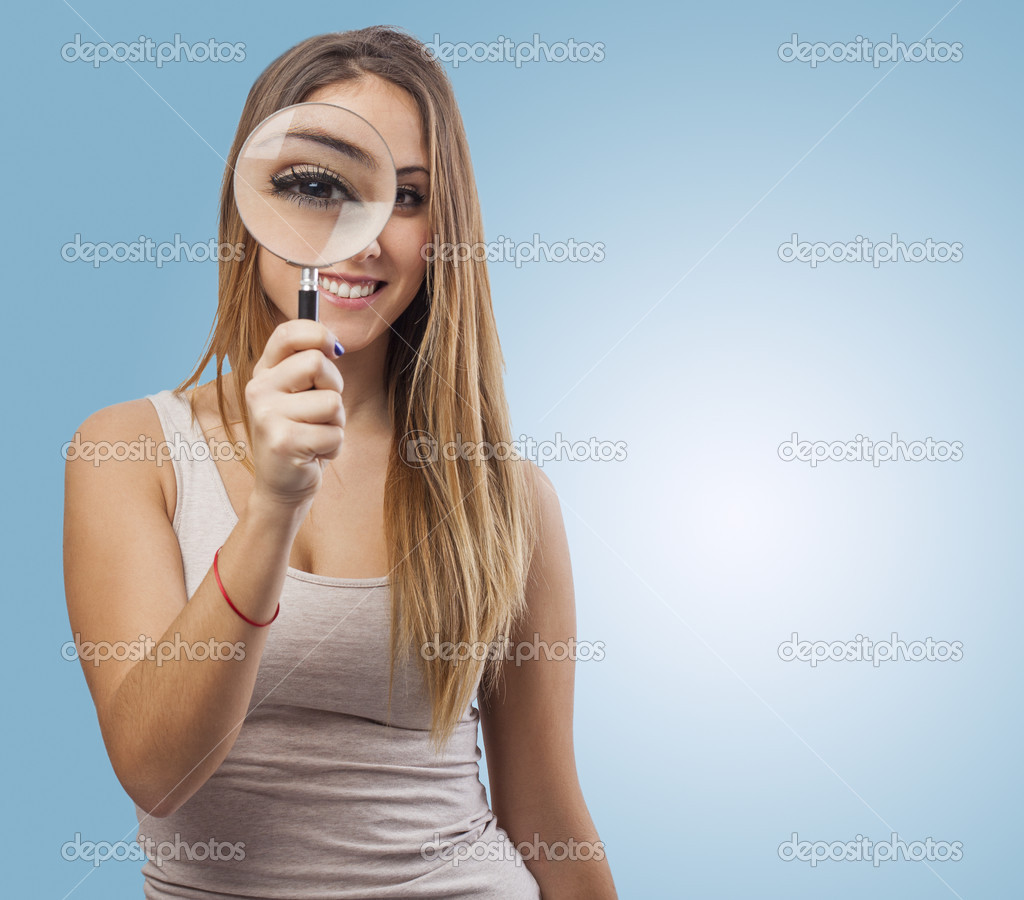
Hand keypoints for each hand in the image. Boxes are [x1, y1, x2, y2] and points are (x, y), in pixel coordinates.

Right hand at [244, 320, 344, 508]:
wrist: (282, 485)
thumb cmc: (301, 435)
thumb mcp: (301, 395)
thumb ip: (310, 366)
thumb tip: (335, 345)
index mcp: (264, 372)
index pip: (288, 333)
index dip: (319, 334)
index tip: (334, 351)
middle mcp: (258, 389)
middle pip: (316, 363)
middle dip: (334, 387)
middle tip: (323, 410)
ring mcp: (267, 415)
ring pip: (332, 401)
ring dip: (336, 422)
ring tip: (316, 434)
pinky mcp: (283, 442)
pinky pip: (333, 433)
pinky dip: (334, 446)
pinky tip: (313, 453)